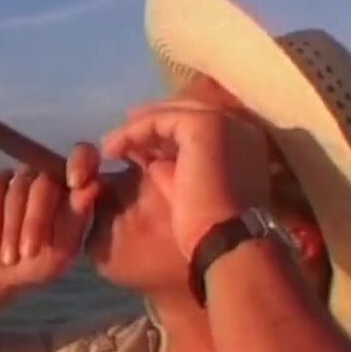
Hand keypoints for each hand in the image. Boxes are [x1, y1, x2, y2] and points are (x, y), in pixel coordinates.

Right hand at [0, 142, 101, 289]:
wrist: (2, 269)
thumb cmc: (41, 260)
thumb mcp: (64, 249)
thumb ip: (77, 218)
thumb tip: (91, 186)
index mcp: (75, 187)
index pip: (84, 156)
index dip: (81, 162)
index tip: (77, 182)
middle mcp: (49, 176)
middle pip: (45, 182)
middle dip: (36, 220)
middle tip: (30, 252)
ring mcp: (21, 178)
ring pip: (18, 189)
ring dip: (13, 228)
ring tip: (11, 257)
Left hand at [102, 100, 271, 260]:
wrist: (224, 240)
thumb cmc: (209, 228)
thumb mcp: (187, 191)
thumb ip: (174, 170)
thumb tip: (153, 162)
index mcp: (241, 141)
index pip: (197, 123)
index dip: (164, 131)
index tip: (135, 146)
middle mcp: (237, 124)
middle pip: (184, 110)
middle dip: (149, 123)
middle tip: (118, 138)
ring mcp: (222, 122)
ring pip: (170, 112)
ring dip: (136, 127)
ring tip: (109, 146)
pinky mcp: (203, 125)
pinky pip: (160, 120)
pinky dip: (132, 132)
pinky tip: (112, 150)